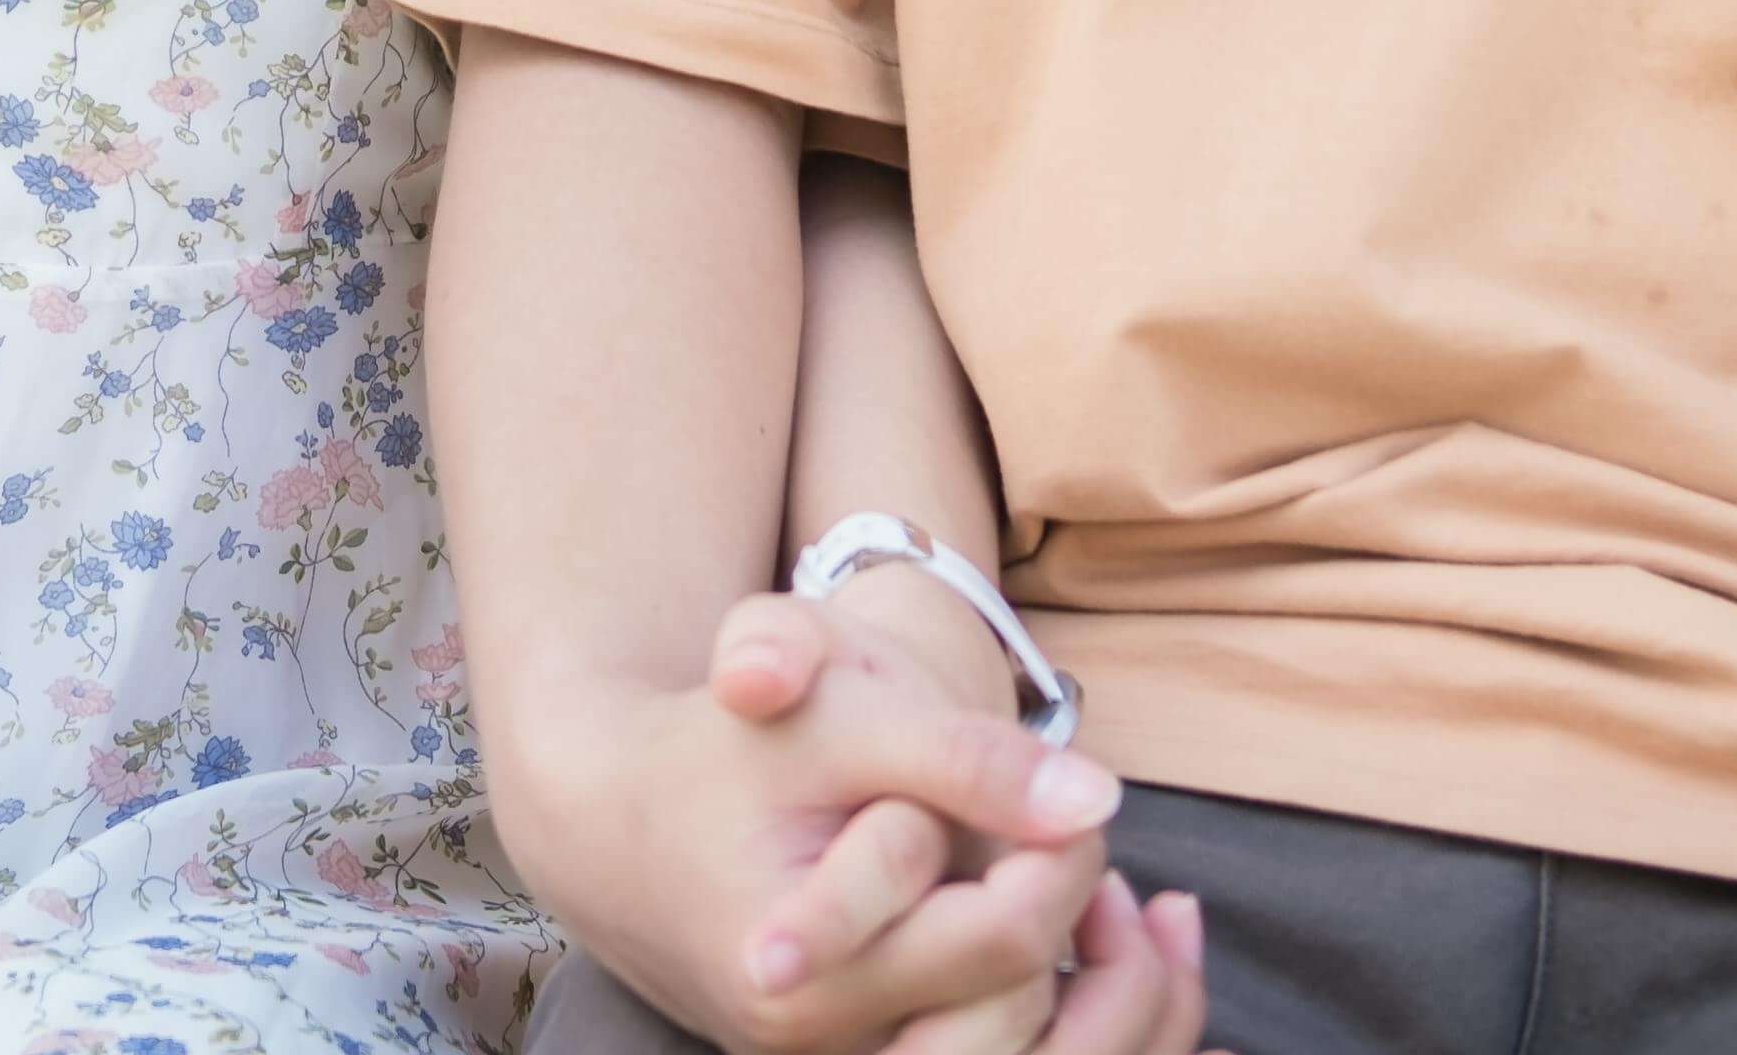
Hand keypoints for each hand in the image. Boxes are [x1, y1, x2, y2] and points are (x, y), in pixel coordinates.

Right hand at [497, 580, 1129, 1054]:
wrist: (625, 827)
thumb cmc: (730, 752)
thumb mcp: (835, 715)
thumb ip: (958, 753)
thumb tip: (1095, 798)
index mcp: (795, 972)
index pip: (1001, 934)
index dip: (1060, 848)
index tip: (1060, 783)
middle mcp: (818, 1049)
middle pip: (1022, 1006)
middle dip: (1074, 909)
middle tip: (1072, 829)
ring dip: (1096, 986)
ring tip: (1111, 897)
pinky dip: (1073, 1018)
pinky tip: (1103, 939)